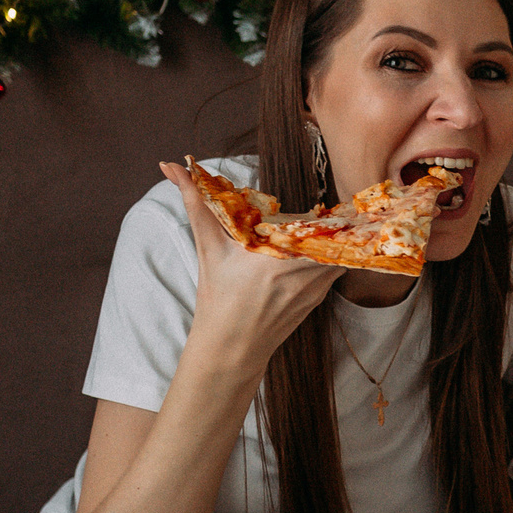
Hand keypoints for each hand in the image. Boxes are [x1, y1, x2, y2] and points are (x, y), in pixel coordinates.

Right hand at [158, 163, 335, 371]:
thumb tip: (173, 166)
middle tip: (333, 205)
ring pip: (339, 255)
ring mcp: (315, 290)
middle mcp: (302, 276)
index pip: (315, 228)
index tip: (330, 197)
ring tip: (330, 223)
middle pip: (333, 239)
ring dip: (334, 239)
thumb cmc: (217, 298)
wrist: (231, 346)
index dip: (328, 212)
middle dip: (334, 222)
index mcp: (275, 261)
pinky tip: (321, 247)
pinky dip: (331, 257)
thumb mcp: (208, 249)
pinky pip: (334, 271)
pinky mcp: (318, 299)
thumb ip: (197, 205)